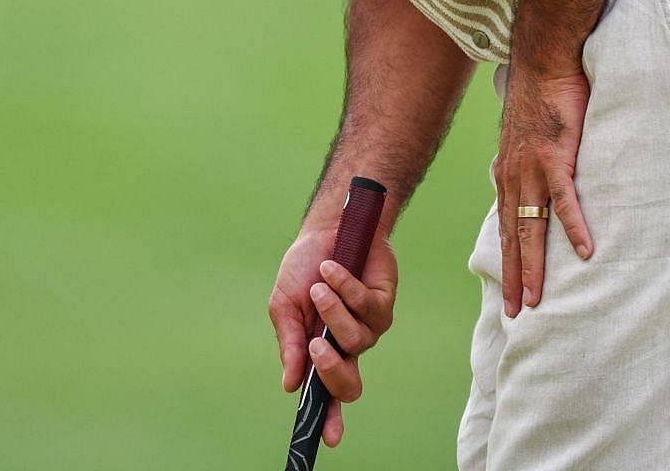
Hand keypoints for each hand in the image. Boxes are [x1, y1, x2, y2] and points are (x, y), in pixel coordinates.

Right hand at [268, 223, 398, 448]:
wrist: (326, 229)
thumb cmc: (304, 268)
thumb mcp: (285, 306)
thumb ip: (289, 344)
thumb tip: (290, 385)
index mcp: (321, 351)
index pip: (327, 395)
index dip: (329, 420)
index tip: (328, 439)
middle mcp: (347, 346)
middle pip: (350, 384)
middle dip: (332, 369)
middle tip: (316, 346)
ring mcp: (368, 327)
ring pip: (356, 340)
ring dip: (333, 310)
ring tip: (319, 286)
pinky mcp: (384, 304)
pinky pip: (368, 307)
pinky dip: (346, 286)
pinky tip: (334, 269)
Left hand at [496, 64, 594, 315]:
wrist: (544, 63)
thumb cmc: (542, 98)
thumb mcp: (528, 138)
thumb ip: (531, 164)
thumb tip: (539, 183)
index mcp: (508, 174)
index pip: (506, 227)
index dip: (507, 261)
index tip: (508, 291)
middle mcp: (514, 176)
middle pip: (513, 237)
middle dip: (513, 277)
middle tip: (516, 313)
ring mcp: (533, 168)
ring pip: (532, 227)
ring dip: (535, 265)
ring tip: (537, 298)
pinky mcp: (556, 157)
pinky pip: (565, 199)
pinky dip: (574, 226)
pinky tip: (584, 252)